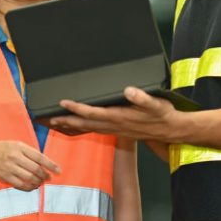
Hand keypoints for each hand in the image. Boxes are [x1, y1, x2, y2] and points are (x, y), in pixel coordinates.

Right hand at [0, 141, 60, 190]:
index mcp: (20, 147)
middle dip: (45, 175)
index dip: (50, 165)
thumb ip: (29, 152)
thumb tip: (44, 163)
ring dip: (38, 182)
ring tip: (41, 182)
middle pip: (35, 169)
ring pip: (29, 178)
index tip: (58, 170)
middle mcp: (15, 157)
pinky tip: (32, 186)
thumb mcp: (16, 144)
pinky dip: (29, 187)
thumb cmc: (3, 149)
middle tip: (48, 178)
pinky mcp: (5, 177)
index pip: (39, 157)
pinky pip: (21, 185)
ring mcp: (10, 168)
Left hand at [49, 87, 183, 141]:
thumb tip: (129, 90)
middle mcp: (114, 125)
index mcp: (120, 117)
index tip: (63, 102)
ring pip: (88, 128)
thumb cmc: (163, 115)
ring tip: (56, 123)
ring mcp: (115, 129)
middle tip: (49, 119)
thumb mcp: (156, 104)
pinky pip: (95, 130)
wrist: (171, 130)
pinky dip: (82, 128)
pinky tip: (76, 126)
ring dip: (72, 125)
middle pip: (85, 123)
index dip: (77, 107)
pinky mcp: (118, 130)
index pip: (94, 112)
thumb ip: (142, 98)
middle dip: (66, 120)